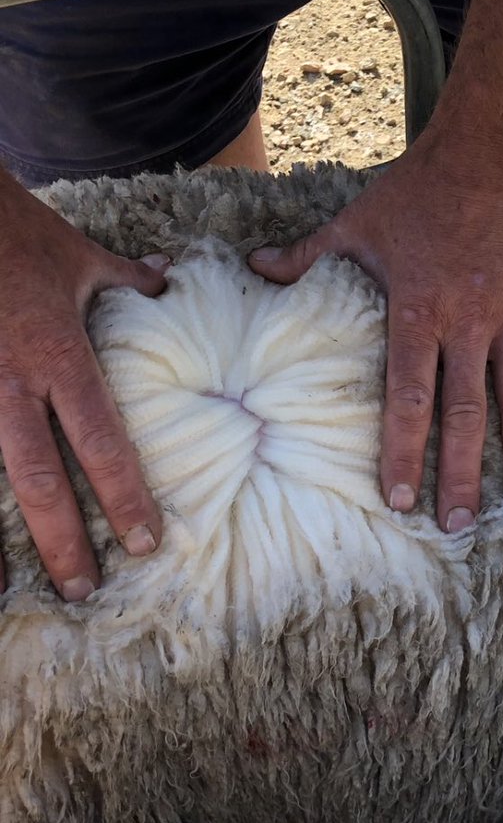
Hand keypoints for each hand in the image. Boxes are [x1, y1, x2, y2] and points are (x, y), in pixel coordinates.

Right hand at [0, 168, 167, 598]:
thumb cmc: (16, 230)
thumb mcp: (79, 254)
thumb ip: (126, 279)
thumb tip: (167, 279)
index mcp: (58, 355)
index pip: (101, 439)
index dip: (124, 495)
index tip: (144, 542)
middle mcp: (10, 383)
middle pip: (40, 477)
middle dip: (62, 540)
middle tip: (83, 591)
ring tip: (3, 592)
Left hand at [249, 130, 502, 530]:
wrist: (487, 147)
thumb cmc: (415, 190)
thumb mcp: (354, 223)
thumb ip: (305, 256)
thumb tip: (254, 268)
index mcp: (416, 312)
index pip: (407, 397)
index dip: (404, 452)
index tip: (400, 501)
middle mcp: (467, 323)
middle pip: (465, 412)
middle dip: (461, 472)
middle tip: (460, 525)